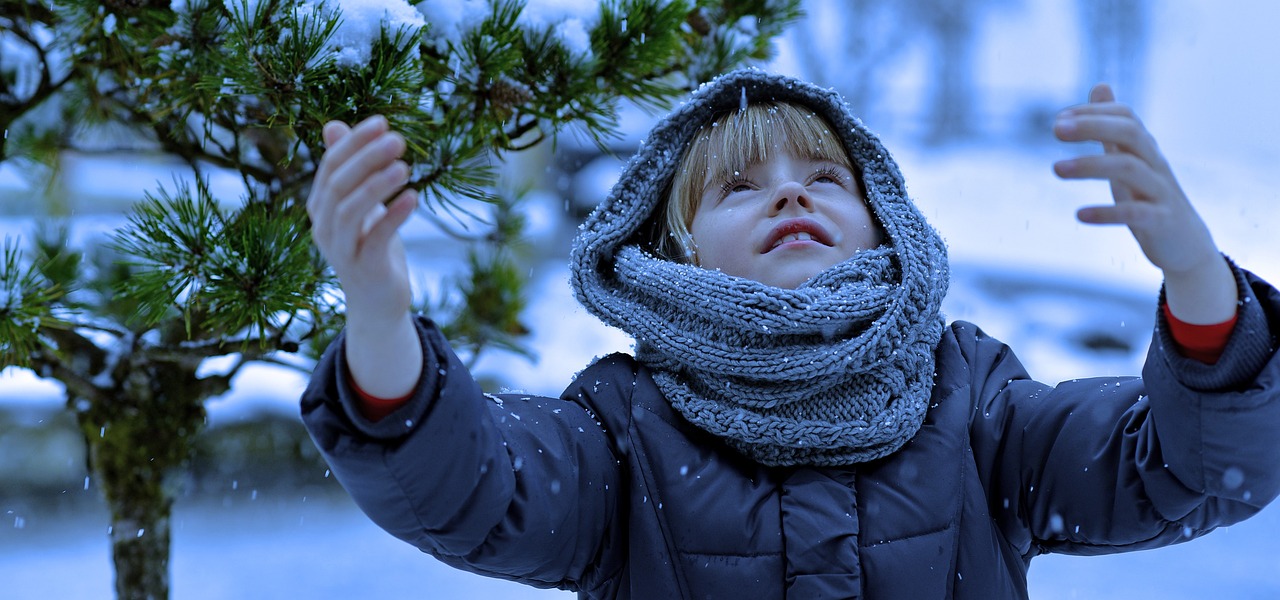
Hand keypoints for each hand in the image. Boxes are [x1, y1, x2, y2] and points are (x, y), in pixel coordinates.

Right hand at [307, 115, 416, 324]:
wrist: (378, 302)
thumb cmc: (371, 246)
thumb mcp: (361, 204)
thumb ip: (347, 167)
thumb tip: (333, 124)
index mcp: (320, 207)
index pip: (330, 167)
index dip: (354, 143)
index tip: (382, 121)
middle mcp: (324, 228)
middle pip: (338, 185)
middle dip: (367, 158)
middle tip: (397, 139)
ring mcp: (342, 250)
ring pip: (350, 211)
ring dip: (378, 185)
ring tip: (405, 167)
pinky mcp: (365, 269)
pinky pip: (376, 238)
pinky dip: (394, 216)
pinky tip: (414, 198)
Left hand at [1053, 85, 1236, 323]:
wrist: (1186, 245)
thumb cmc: (1150, 197)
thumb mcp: (1129, 159)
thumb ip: (1112, 128)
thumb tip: (1099, 85)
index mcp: (1145, 149)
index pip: (1125, 117)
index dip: (1093, 113)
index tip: (1059, 118)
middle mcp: (1155, 164)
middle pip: (1130, 133)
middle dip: (1092, 126)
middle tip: (1054, 130)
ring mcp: (1160, 192)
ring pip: (1129, 168)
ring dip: (1089, 165)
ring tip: (1055, 169)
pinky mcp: (1161, 222)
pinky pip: (1136, 213)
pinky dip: (1107, 212)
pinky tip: (1079, 215)